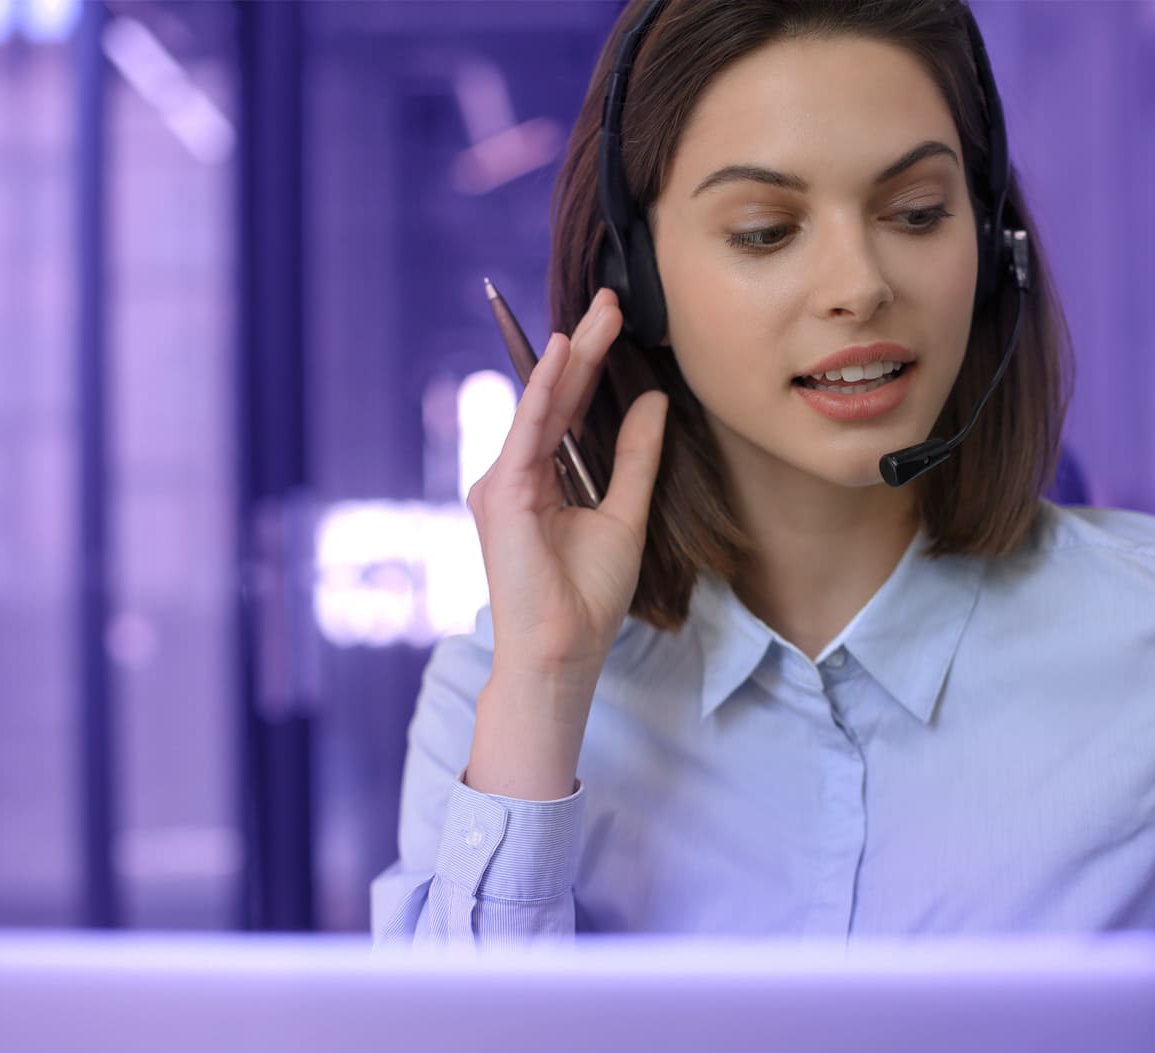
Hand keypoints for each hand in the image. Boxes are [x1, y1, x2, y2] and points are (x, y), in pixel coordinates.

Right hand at [466, 286, 668, 682]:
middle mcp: (515, 475)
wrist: (563, 651)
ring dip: (572, 357)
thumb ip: (634, 457)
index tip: (617, 320)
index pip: (569, 410)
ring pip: (543, 406)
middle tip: (614, 300)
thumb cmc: (587, 598)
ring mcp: (503, 482)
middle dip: (586, 347)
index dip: (592, 364)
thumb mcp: (624, 514)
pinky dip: (544, 391)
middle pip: (555, 399)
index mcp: (541, 480)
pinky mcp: (504, 494)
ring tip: (601, 315)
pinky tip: (564, 354)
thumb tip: (652, 401)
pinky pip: (528, 431)